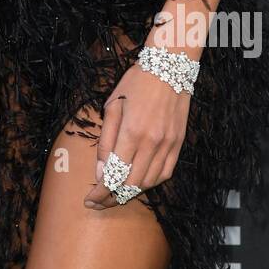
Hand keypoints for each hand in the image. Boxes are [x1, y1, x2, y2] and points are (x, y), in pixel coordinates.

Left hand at [82, 61, 190, 209]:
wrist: (169, 67)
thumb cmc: (136, 83)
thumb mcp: (112, 106)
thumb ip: (106, 141)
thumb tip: (101, 172)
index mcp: (131, 133)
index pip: (114, 175)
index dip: (101, 192)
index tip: (90, 199)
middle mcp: (152, 143)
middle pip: (131, 184)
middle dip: (112, 197)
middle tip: (99, 200)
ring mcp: (168, 145)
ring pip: (149, 182)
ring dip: (131, 192)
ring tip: (116, 193)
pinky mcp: (178, 144)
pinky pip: (165, 173)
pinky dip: (151, 182)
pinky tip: (138, 182)